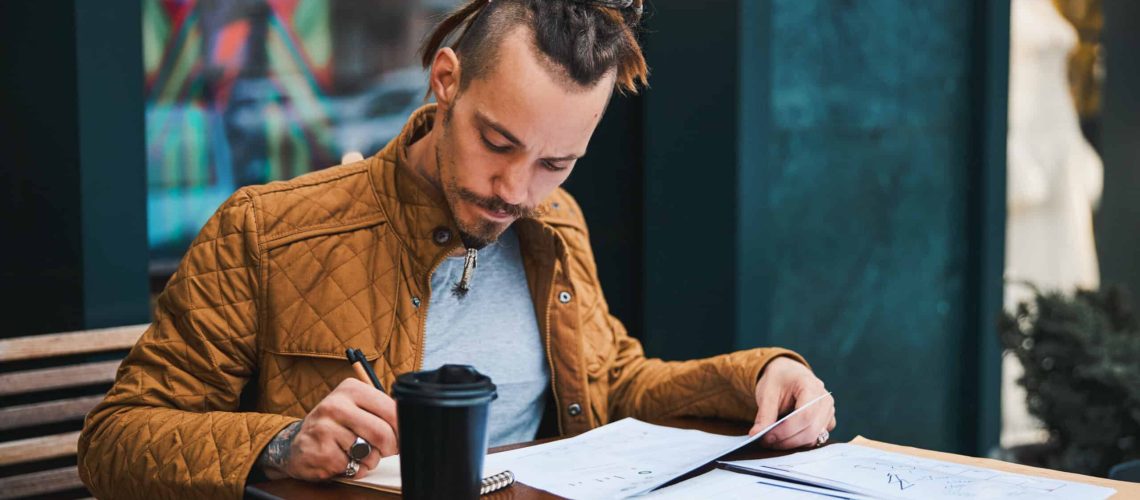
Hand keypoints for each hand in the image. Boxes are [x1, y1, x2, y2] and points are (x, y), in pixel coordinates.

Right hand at [257, 378, 398, 480]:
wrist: (298, 444)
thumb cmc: (334, 426)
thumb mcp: (356, 407)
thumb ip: (380, 411)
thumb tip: (408, 424)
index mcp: (351, 389)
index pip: (391, 409)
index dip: (401, 429)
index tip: (400, 436)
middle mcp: (336, 405)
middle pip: (382, 433)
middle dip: (389, 448)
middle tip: (384, 450)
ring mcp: (326, 428)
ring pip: (369, 453)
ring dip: (370, 460)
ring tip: (356, 453)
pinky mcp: (321, 452)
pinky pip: (353, 467)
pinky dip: (354, 469)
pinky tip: (342, 460)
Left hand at [749, 356, 835, 448]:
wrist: (788, 373)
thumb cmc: (779, 380)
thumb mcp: (767, 392)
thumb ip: (764, 415)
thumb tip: (756, 434)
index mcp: (811, 386)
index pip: (804, 415)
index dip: (785, 430)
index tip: (766, 437)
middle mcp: (825, 399)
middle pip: (810, 430)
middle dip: (786, 440)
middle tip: (766, 441)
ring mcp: (829, 411)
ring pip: (814, 438)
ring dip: (792, 443)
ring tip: (773, 439)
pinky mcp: (828, 422)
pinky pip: (816, 439)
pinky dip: (799, 442)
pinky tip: (785, 437)